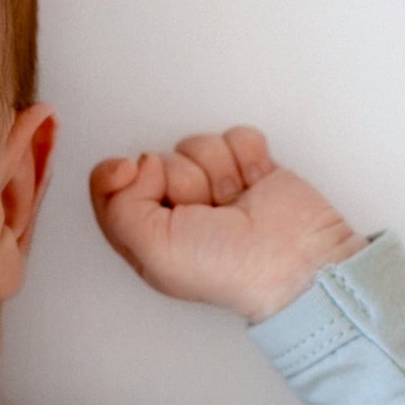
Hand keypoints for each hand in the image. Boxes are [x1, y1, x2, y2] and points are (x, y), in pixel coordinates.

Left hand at [88, 126, 368, 322]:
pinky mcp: (247, 166)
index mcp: (143, 231)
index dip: (121, 175)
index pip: (111, 183)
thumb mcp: (151, 249)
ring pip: (196, 145)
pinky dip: (248, 156)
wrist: (293, 261)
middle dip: (183, 179)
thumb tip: (134, 165)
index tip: (136, 174)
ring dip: (218, 171)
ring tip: (234, 203)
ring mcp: (212, 185)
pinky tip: (255, 185)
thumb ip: (118, 205)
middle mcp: (174, 208)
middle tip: (205, 211)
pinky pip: (234, 136)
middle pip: (156, 160)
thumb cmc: (225, 269)